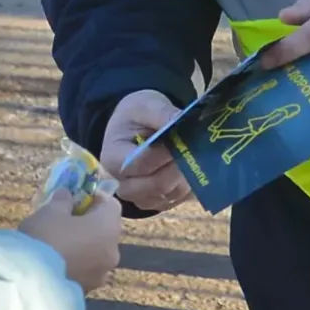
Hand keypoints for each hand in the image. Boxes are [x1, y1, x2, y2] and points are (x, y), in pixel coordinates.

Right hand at [19, 189, 122, 293]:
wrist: (32, 283)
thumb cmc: (46, 237)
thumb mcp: (50, 211)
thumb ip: (63, 200)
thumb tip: (67, 195)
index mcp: (109, 227)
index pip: (112, 204)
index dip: (94, 197)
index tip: (76, 196)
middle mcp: (113, 251)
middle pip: (106, 229)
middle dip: (88, 221)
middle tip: (65, 217)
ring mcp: (102, 273)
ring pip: (97, 251)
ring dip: (83, 243)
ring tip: (58, 240)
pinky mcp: (89, 289)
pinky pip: (87, 268)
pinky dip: (77, 261)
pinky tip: (56, 259)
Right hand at [98, 90, 192, 211]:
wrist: (135, 128)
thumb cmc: (136, 116)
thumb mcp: (145, 105)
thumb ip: (161, 112)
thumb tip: (181, 121)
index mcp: (112, 158)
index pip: (142, 164)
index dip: (165, 153)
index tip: (183, 139)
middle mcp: (122, 184)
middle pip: (157, 184)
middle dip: (180, 165)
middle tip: (197, 148)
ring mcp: (139, 198)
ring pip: (171, 194)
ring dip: (187, 175)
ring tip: (196, 155)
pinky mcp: (156, 203)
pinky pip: (178, 199)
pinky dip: (189, 185)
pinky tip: (192, 166)